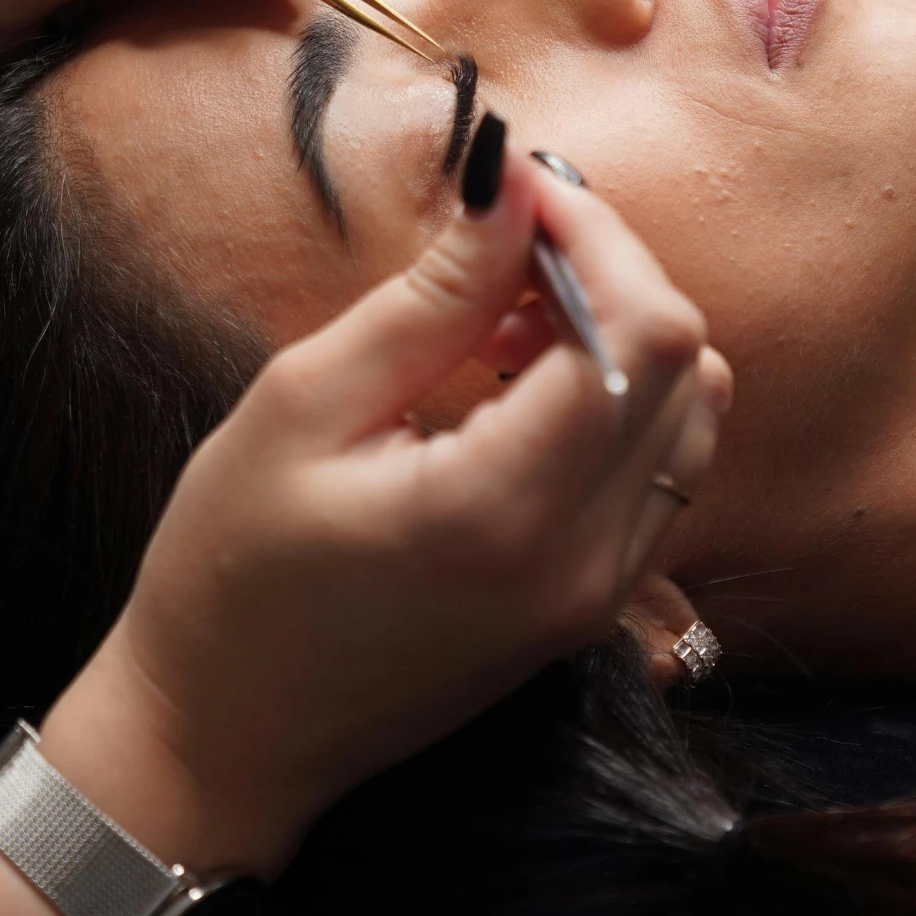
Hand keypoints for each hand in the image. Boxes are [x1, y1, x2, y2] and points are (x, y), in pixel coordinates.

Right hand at [41, 139, 731, 875]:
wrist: (223, 737)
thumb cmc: (232, 572)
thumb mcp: (305, 405)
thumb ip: (432, 294)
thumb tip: (515, 177)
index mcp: (507, 511)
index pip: (643, 331)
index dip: (597, 235)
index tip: (516, 189)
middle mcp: (584, 563)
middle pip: (686, 362)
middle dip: (611, 274)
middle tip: (501, 245)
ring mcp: (599, 595)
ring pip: (692, 415)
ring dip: (622, 337)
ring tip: (504, 321)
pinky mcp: (592, 607)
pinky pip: (661, 472)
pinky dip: (619, 401)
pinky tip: (519, 388)